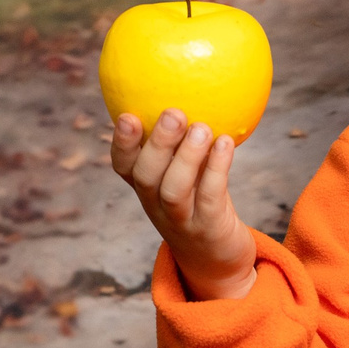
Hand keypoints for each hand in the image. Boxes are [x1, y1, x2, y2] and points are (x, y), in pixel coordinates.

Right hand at [110, 108, 256, 300]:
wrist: (218, 260)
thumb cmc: (202, 204)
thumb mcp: (188, 174)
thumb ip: (185, 141)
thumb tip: (194, 87)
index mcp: (146, 189)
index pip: (123, 167)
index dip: (122, 143)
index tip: (128, 115)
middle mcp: (157, 206)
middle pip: (146, 177)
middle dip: (157, 144)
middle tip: (173, 112)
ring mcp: (181, 221)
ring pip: (173, 190)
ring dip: (187, 157)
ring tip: (202, 127)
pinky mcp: (208, 230)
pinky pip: (210, 198)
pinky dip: (216, 169)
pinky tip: (226, 143)